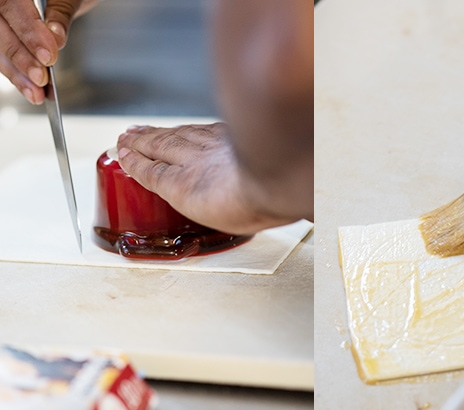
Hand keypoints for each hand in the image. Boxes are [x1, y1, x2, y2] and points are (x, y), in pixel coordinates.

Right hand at [0, 0, 89, 104]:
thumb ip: (60, 15)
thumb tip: (55, 39)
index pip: (11, 5)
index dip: (28, 32)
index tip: (47, 56)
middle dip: (20, 57)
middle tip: (41, 78)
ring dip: (16, 73)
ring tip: (36, 93)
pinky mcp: (1, 32)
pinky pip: (1, 54)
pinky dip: (16, 74)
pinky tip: (31, 90)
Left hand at [117, 123, 303, 234]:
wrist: (277, 186)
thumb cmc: (285, 187)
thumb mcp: (279, 175)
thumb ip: (274, 171)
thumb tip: (302, 177)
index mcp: (234, 145)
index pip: (201, 136)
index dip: (183, 132)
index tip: (173, 129)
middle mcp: (209, 149)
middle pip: (175, 137)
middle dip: (156, 134)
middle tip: (138, 130)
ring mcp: (191, 164)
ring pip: (158, 149)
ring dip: (140, 143)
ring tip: (125, 139)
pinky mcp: (175, 184)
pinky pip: (147, 172)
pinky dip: (133, 162)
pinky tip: (122, 157)